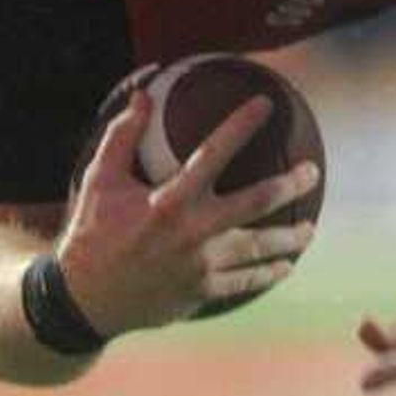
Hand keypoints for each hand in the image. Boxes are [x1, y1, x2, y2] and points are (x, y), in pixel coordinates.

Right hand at [55, 92, 320, 335]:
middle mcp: (192, 232)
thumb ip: (123, 136)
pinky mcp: (202, 291)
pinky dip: (268, 274)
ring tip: (310, 230)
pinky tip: (285, 267)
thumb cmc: (92, 234)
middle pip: (256, 203)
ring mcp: (200, 266)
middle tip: (312, 172)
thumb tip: (144, 94)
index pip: (214, 154)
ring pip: (258, 249)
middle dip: (290, 185)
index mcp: (169, 201)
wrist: (83, 301)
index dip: (242, 126)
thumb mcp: (99, 181)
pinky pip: (245, 283)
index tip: (267, 105)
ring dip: (289, 239)